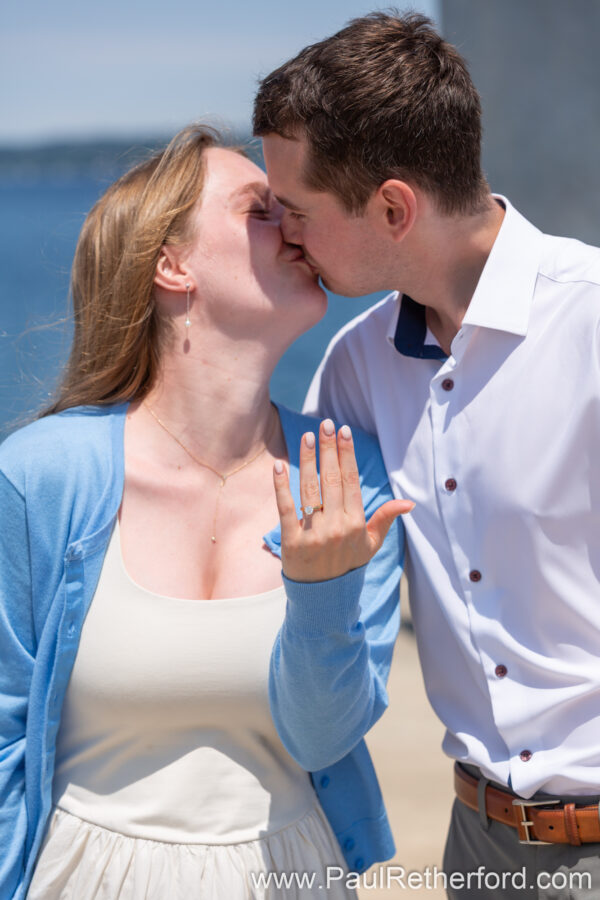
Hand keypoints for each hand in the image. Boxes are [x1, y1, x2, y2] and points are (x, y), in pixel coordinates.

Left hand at [273, 418, 414, 581]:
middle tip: (325, 424)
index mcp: (356, 524)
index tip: (344, 432)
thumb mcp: (371, 544)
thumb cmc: (348, 565)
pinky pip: (286, 508)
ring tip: (305, 437)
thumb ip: (386, 519)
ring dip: (307, 460)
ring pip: (310, 489)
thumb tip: (408, 503)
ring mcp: (314, 533)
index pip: (351, 482)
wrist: (324, 598)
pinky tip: (278, 466)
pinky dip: (281, 487)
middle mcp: (337, 526)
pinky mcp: (292, 541)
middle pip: (332, 479)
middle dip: (329, 449)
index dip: (347, 455)